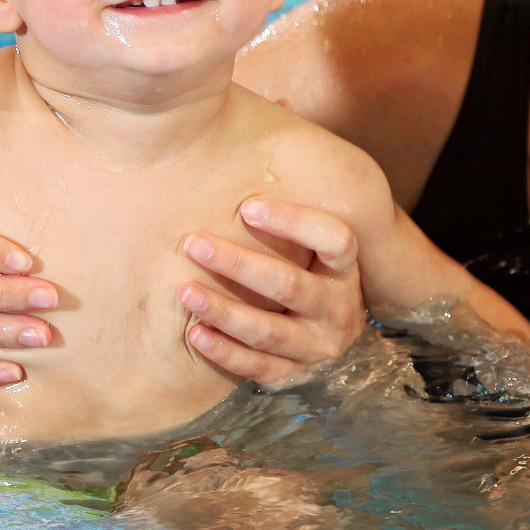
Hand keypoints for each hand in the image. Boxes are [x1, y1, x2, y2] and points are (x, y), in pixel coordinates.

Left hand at [177, 198, 365, 388]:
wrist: (329, 339)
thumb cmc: (306, 276)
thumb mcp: (312, 251)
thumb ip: (288, 219)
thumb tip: (240, 154)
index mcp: (344, 270)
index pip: (333, 240)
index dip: (293, 222)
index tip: (246, 207)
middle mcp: (339, 309)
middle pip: (289, 285)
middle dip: (237, 264)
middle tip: (193, 244)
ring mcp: (319, 347)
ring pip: (269, 330)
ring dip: (224, 310)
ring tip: (185, 292)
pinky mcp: (295, 375)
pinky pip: (257, 366)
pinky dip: (224, 351)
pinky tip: (195, 334)